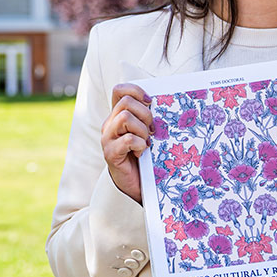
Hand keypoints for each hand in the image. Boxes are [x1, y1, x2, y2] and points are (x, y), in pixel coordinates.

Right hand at [101, 83, 151, 202]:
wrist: (137, 185)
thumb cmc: (146, 157)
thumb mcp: (148, 132)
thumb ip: (150, 117)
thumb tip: (168, 101)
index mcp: (118, 115)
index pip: (120, 90)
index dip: (136, 90)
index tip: (151, 102)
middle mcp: (110, 124)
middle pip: (126, 102)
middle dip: (145, 114)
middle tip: (152, 130)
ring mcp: (108, 138)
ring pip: (125, 117)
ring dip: (142, 130)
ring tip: (146, 142)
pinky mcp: (110, 153)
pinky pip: (128, 139)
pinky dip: (140, 145)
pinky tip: (141, 153)